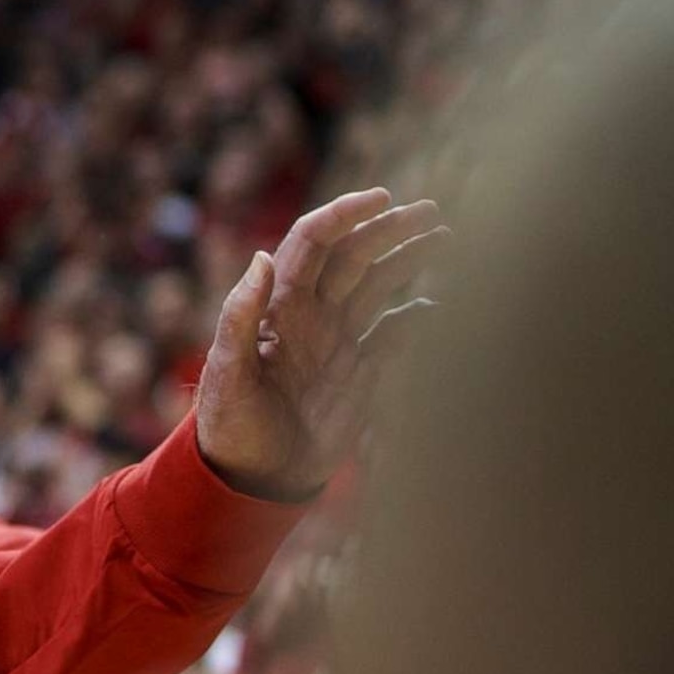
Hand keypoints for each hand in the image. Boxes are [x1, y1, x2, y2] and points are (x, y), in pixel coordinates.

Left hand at [195, 187, 445, 498]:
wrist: (253, 476)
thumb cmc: (230, 424)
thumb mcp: (228, 371)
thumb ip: (240, 316)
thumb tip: (260, 257)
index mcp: (279, 307)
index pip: (313, 244)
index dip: (344, 215)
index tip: (381, 198)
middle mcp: (311, 316)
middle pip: (354, 257)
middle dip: (390, 230)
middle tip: (432, 211)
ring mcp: (337, 341)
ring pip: (378, 286)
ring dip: (408, 259)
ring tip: (445, 237)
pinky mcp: (359, 372)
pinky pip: (394, 333)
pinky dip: (418, 316)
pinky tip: (440, 304)